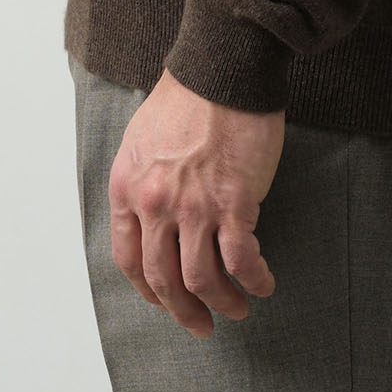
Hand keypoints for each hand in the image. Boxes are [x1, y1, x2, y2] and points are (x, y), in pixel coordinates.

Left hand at [107, 67, 283, 337]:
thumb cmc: (187, 96)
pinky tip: (263, 283)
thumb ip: (143, 184)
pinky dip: (253, 280)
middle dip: (184, 310)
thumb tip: (156, 220)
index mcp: (128, 189)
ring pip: (202, 279)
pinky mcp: (234, 202)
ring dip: (222, 302)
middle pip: (164, 279)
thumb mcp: (142, 141)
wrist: (222, 68)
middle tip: (201, 323)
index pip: (130, 259)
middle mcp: (155, 204)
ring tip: (237, 308)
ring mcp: (194, 206)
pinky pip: (241, 260)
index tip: (166, 301)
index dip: (150, 289)